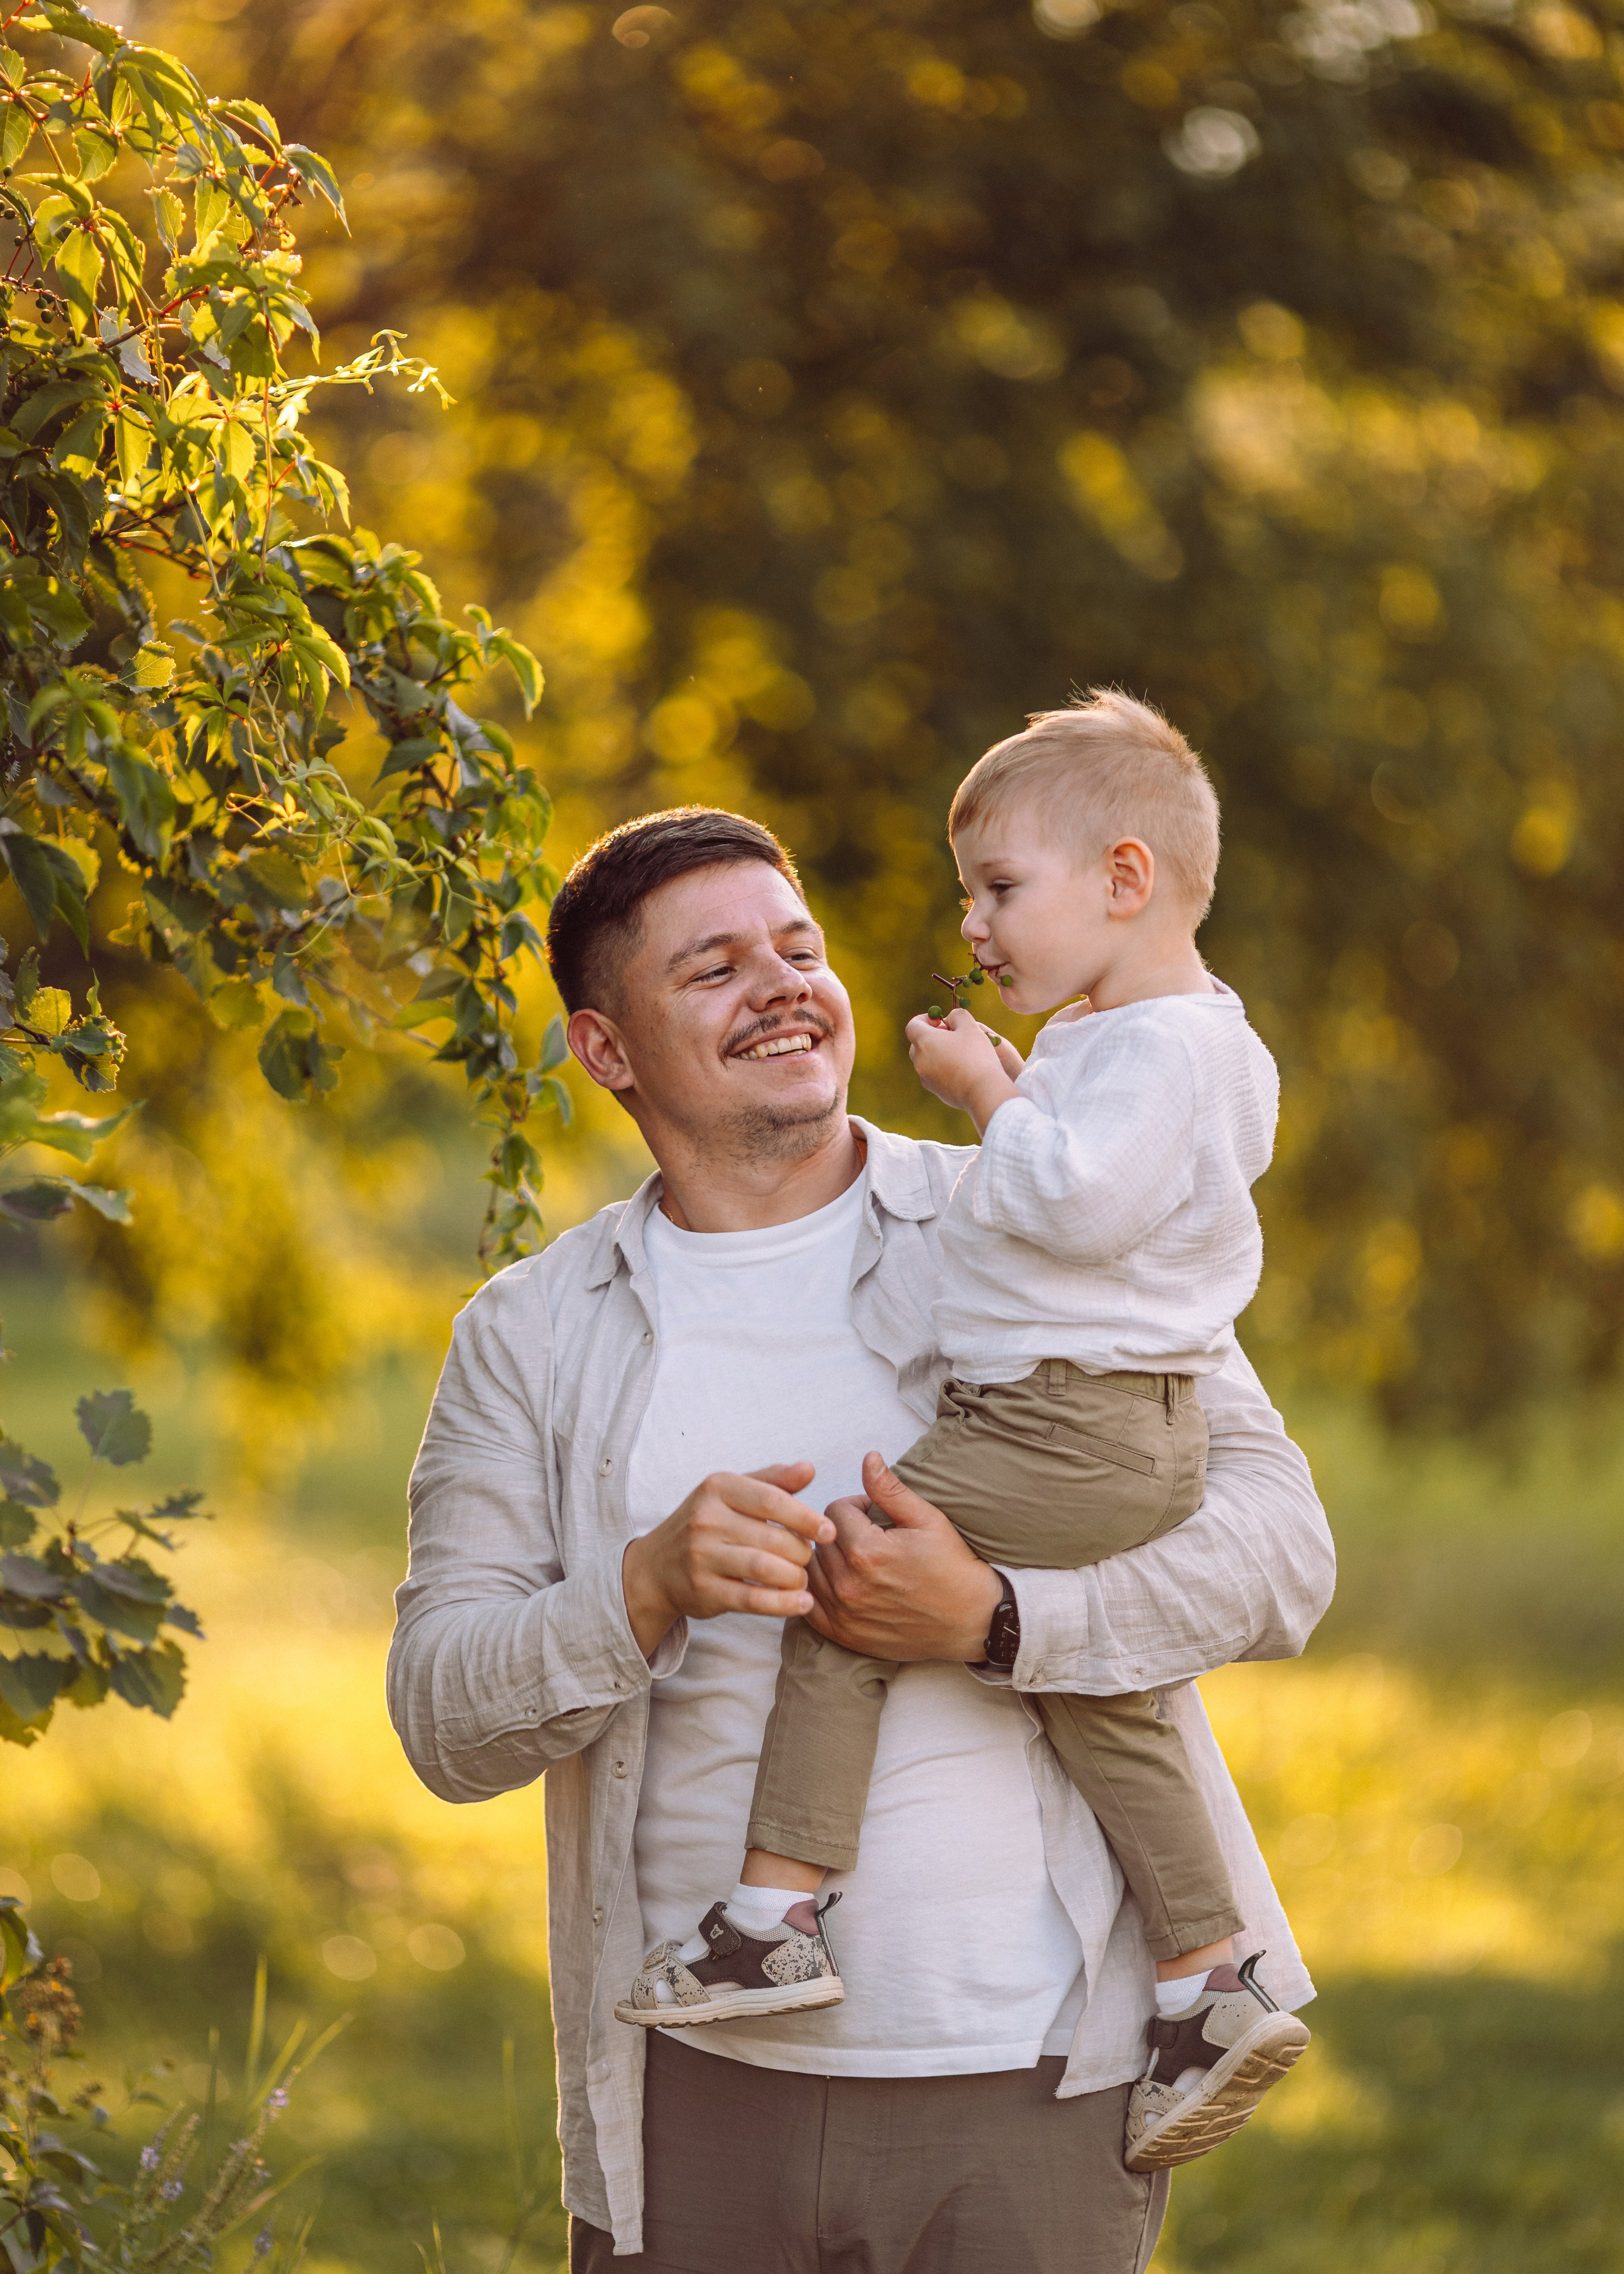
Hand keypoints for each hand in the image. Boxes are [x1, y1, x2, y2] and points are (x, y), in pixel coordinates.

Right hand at [622, 1462, 834, 1659]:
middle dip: (801, 1552)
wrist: (655, 1568)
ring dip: (795, 1577)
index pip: (772, 1500)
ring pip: (763, 1568)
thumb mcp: (732, 1493)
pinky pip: (751, 1599)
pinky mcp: (703, 1590)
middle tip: (810, 1560)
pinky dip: (781, 1604)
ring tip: (805, 1581)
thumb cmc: (706, 1524)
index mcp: (717, 1487)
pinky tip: (801, 1603)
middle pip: (772, 1537)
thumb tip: (809, 1468)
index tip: (829, 1532)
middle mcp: (706, 1519)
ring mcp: (701, 1556)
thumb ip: (773, 1480)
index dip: (806, 1517)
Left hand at [804, 1452, 1003, 1661]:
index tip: (876, 1516)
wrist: (970, 1620)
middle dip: (842, 1532)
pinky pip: (810, 1603)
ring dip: (830, 1559)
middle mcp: (848, 1585)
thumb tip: (868, 1457)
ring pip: (812, 1569)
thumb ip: (890, 1489)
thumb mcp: (927, 1519)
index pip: (835, 1511)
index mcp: (866, 1551)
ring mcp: (843, 1613)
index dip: (857, 1507)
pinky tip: (845, 1584)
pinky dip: (820, 1590)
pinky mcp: (843, 1634)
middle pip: (821, 1539)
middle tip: (871, 1537)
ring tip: (860, 1560)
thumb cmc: (951, 1566)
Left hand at [905, 1007, 1021, 1131]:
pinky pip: (933, 1073)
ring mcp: (925, 1077)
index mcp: (924, 1042)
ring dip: (937, 1052)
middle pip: (917, 1043)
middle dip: (931, 1036)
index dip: (925, 1019)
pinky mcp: (934, 1090)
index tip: (940, 1020)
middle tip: (950, 1034)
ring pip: (926, 1059)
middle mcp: (920, 1060)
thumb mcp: (970, 1026)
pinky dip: (942, 1067)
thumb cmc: (976, 1055)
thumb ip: (957, 1015)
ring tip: (958, 1052)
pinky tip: (961, 1068)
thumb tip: (949, 1019)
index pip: (913, 1025)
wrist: (982, 1091)